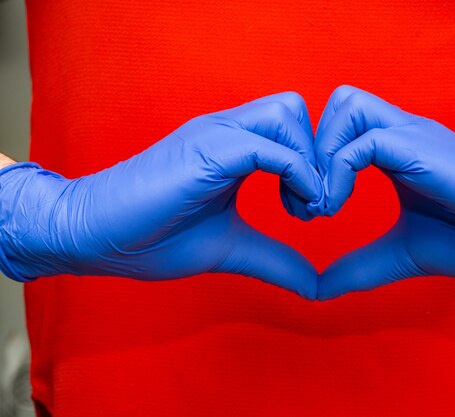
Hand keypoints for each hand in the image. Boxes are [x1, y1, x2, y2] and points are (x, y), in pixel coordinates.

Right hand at [0, 92, 322, 299]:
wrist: (93, 236)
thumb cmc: (153, 239)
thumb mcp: (231, 249)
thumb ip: (275, 260)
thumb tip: (317, 286)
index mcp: (233, 147)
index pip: (291, 126)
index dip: (315, 163)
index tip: (313, 209)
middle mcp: (227, 130)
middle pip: (294, 109)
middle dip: (318, 155)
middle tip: (314, 205)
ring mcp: (215, 135)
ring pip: (288, 114)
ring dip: (309, 161)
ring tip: (302, 208)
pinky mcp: (205, 151)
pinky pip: (269, 147)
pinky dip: (296, 173)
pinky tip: (294, 208)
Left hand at [315, 86, 454, 299]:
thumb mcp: (400, 254)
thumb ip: (358, 266)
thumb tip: (317, 289)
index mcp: (395, 150)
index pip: (338, 125)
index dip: (310, 162)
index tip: (306, 211)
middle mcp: (402, 134)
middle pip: (340, 102)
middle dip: (310, 149)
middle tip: (309, 202)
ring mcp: (414, 137)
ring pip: (347, 105)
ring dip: (322, 154)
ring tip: (325, 204)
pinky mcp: (424, 149)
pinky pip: (365, 141)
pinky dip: (338, 173)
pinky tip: (338, 207)